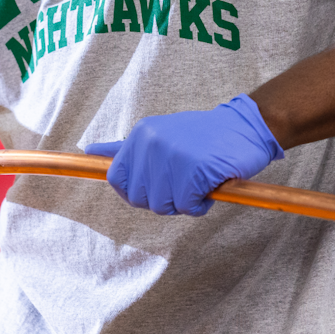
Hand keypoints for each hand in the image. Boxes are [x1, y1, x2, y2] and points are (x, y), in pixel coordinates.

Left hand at [85, 94, 283, 216]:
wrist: (245, 127)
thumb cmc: (202, 137)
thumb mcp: (158, 134)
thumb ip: (125, 148)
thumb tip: (89, 153)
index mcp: (140, 135)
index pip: (117, 179)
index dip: (137, 191)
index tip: (158, 185)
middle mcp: (152, 142)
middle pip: (141, 198)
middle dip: (163, 198)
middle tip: (184, 180)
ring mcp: (172, 155)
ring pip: (163, 206)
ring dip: (184, 202)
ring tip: (198, 180)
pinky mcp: (195, 169)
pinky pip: (188, 206)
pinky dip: (201, 204)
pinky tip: (210, 184)